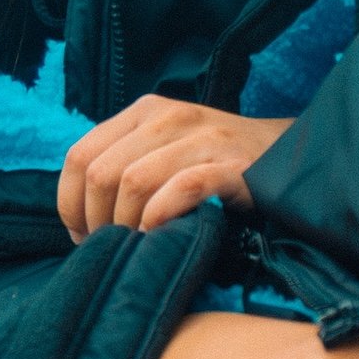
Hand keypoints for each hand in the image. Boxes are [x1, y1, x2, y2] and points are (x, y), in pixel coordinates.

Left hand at [58, 99, 292, 241]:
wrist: (288, 155)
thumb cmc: (216, 162)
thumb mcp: (165, 149)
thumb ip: (125, 165)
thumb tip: (80, 216)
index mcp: (145, 112)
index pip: (79, 154)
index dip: (70, 202)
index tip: (82, 233)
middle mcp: (169, 117)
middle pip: (101, 173)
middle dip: (97, 220)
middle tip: (109, 246)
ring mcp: (202, 139)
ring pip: (134, 182)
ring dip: (126, 225)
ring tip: (136, 244)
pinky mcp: (232, 166)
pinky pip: (181, 189)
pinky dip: (161, 217)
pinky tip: (161, 235)